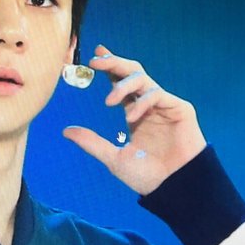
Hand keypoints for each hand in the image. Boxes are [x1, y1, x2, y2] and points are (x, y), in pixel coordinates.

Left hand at [63, 45, 206, 194]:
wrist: (173, 189)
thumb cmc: (147, 176)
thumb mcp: (113, 158)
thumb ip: (92, 143)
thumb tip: (66, 131)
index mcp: (133, 112)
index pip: (120, 82)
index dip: (109, 67)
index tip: (94, 56)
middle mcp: (148, 104)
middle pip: (131, 72)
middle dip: (114, 62)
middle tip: (96, 61)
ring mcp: (164, 105)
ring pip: (143, 79)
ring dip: (123, 84)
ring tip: (109, 101)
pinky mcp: (179, 109)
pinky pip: (157, 95)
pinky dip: (142, 102)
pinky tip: (131, 117)